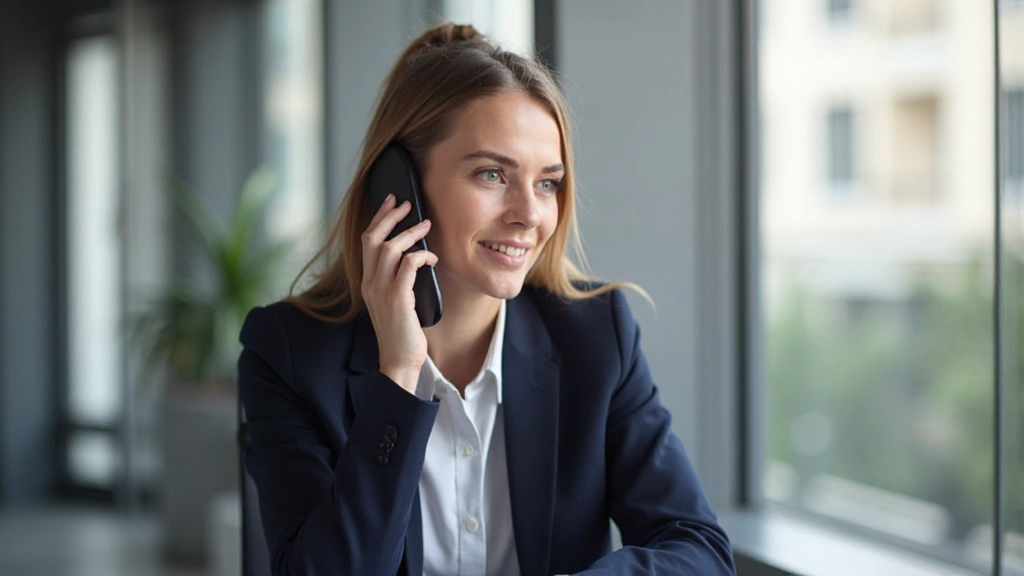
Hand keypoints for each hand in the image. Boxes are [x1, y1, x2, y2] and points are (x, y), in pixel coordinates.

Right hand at [360, 194, 438, 393]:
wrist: (399, 362)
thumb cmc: (403, 333)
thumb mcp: (395, 302)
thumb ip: (397, 280)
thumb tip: (415, 256)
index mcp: (367, 282)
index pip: (367, 241)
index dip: (378, 218)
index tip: (390, 202)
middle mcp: (369, 284)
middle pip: (373, 238)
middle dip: (390, 216)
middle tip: (407, 204)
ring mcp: (381, 291)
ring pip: (390, 248)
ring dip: (410, 232)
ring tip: (426, 226)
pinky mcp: (397, 299)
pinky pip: (408, 265)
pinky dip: (422, 255)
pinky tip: (433, 257)